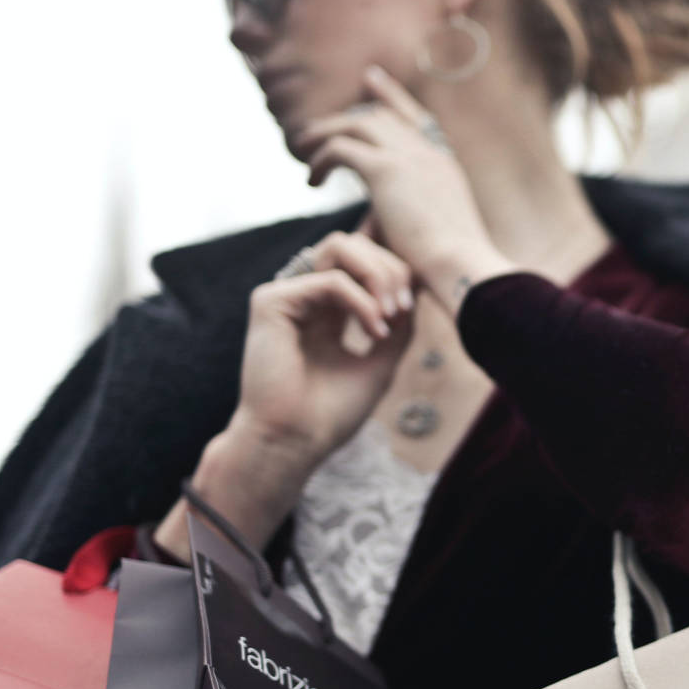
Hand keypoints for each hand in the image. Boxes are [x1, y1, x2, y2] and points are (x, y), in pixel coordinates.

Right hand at [151, 232, 414, 558]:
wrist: (297, 442)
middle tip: (404, 308)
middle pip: (353, 245)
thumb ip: (398, 324)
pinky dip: (362, 301)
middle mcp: (305, 298)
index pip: (362, 263)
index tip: (411, 308)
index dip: (395, 272)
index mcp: (327, 310)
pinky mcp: (271, 302)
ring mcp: (286, 296)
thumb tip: (417, 286)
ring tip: (392, 314)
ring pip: (339, 248)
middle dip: (390, 268)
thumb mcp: (382, 361)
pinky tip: (374, 331)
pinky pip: (330, 280)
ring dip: (378, 275)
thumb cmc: (332, 413)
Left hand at [298, 66, 510, 303]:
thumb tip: (379, 224)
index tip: (371, 80)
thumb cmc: (451, 268)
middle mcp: (429, 153)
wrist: (461, 266)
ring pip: (356, 123)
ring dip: (325, 134)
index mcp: (445, 165)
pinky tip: (313, 181)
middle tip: (317, 130)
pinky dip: (321, 161)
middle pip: (381, 115)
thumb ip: (410, 216)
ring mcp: (409, 157)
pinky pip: (340, 149)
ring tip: (303, 151)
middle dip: (347, 117)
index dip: (392, 96)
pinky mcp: (386, 170)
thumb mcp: (436, 233)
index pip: (416, 116)